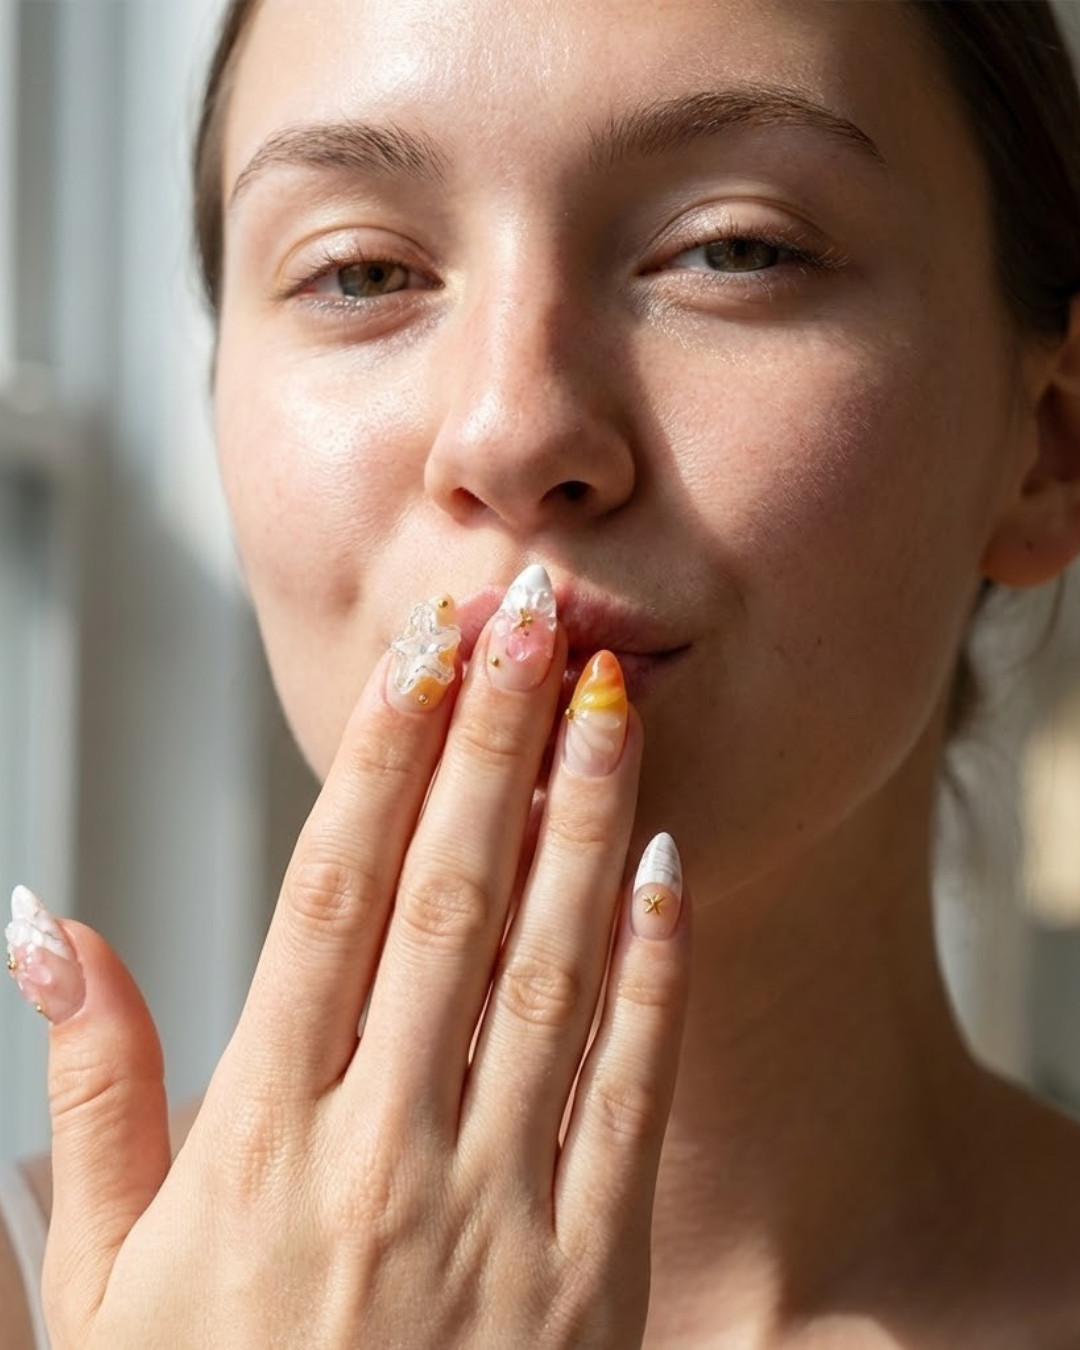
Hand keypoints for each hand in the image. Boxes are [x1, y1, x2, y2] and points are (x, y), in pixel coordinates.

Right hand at [9, 573, 689, 1348]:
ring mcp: (496, 1207)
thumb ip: (95, 1093)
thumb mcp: (99, 1285)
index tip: (416, 654)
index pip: (327, 899)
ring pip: (546, 965)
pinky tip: (669, 862)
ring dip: (581, 818)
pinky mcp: (590, 1268)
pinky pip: (628, 1089)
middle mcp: (381, 1152)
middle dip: (491, 741)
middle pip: (445, 898)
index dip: (378, 762)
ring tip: (607, 697)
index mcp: (257, 1144)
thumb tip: (49, 927)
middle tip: (528, 614)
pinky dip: (653, 968)